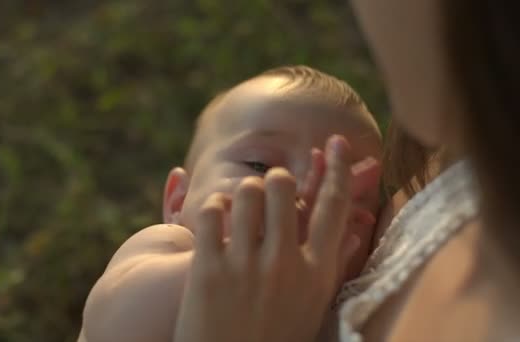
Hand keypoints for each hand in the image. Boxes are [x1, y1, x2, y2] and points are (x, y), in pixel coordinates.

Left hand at [174, 135, 361, 341]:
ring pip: (246, 191)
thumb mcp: (312, 306)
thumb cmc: (274, 338)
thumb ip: (332, 265)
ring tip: (238, 207)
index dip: (338, 169)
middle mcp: (285, 265)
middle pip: (282, 187)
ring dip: (242, 191)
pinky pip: (212, 211)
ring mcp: (245, 266)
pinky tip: (215, 220)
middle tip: (265, 192)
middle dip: (273, 180)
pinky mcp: (207, 270)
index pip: (334, 208)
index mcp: (315, 273)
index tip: (335, 142)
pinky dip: (213, 206)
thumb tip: (359, 231)